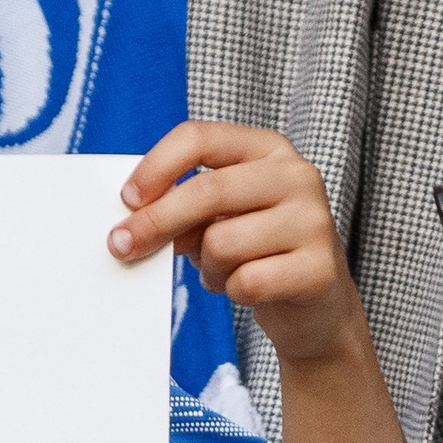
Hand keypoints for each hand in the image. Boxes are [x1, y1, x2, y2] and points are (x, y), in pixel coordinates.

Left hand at [109, 121, 364, 369]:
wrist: (316, 304)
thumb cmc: (254, 249)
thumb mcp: (218, 214)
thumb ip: (182, 204)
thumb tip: (131, 221)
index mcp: (267, 148)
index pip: (199, 138)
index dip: (155, 168)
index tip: (126, 200)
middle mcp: (296, 175)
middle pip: (206, 191)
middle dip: (155, 222)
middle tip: (123, 245)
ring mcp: (314, 220)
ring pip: (221, 243)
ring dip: (206, 265)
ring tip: (220, 270)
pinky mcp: (319, 268)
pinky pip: (246, 282)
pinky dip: (231, 291)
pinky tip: (246, 288)